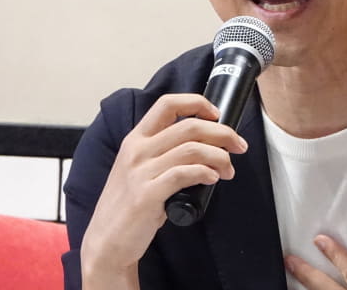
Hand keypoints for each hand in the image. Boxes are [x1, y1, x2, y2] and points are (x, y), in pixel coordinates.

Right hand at [80, 94, 247, 284]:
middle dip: (223, 133)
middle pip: (189, 126)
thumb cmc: (129, 207)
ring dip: (220, 157)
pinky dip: (205, 173)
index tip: (217, 115)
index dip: (197, 103)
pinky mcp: (147, 195)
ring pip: (192, 149)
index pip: (167, 104)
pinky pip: (184, 174)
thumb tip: (205, 146)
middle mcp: (136, 151)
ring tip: (229, 170)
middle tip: (239, 145)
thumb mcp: (139, 170)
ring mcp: (140, 172)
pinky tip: (213, 178)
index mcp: (135, 139)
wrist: (107, 243)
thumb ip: (163, 154)